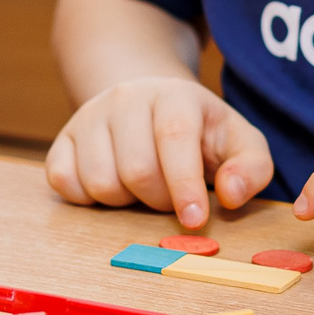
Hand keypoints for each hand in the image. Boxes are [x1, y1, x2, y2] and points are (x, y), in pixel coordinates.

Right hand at [45, 77, 273, 227]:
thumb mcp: (238, 142)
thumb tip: (231, 195)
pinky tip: (112, 187)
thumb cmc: (200, 132)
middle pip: (137, 169)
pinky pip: (64, 182)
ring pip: (99, 181)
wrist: (147, 103)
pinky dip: (88, 199)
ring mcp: (89, 116)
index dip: (184, 184)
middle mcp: (126, 98)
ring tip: (142, 189)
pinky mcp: (62, 140)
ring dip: (125, 202)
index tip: (195, 220)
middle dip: (159, 199)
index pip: (174, 136)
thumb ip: (251, 168)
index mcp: (174, 94)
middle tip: (171, 198)